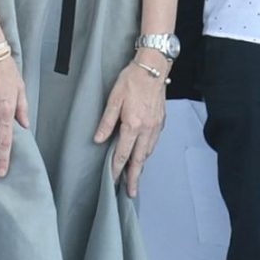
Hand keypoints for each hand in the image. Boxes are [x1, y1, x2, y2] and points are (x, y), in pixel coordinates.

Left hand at [93, 54, 168, 194]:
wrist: (154, 67)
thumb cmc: (132, 79)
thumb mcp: (114, 98)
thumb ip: (106, 121)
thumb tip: (98, 140)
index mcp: (133, 124)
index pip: (123, 153)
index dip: (117, 169)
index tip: (113, 181)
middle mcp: (147, 128)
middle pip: (139, 159)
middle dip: (134, 177)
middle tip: (131, 192)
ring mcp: (156, 126)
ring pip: (148, 152)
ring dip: (141, 166)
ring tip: (136, 177)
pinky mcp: (161, 121)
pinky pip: (154, 142)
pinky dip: (148, 152)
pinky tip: (144, 155)